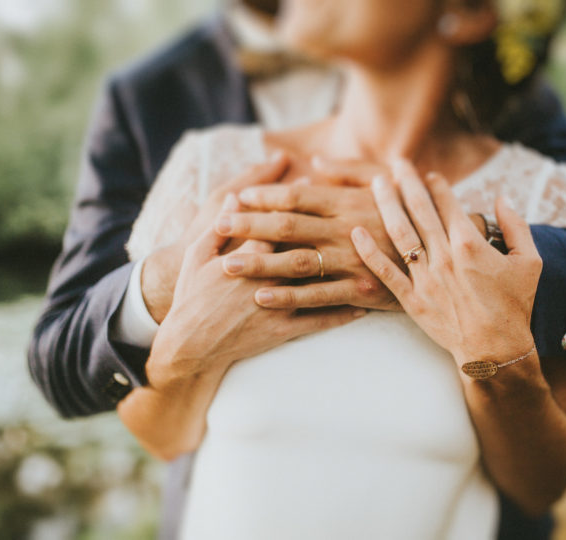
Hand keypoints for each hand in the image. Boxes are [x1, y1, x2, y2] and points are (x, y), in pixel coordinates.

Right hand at [146, 195, 364, 391]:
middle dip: (332, 227)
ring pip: (320, 282)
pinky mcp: (284, 329)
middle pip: (308, 246)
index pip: (280, 220)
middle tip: (356, 210)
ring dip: (348, 267)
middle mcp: (268, 277)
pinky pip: (321, 319)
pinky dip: (345, 312)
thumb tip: (234, 199)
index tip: (321, 184)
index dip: (301, 201)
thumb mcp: (196, 255)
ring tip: (373, 253)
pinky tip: (366, 304)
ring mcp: (279, 305)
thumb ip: (218, 227)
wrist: (191, 345)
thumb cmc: (191, 296)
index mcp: (247, 254)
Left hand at [215, 178, 401, 310]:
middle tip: (218, 225)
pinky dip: (291, 297)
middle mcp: (347, 229)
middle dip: (250, 225)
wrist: (455, 249)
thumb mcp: (389, 181)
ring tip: (227, 263)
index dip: (265, 195)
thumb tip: (314, 161)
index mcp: (350, 202)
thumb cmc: (417, 210)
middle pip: (289, 226)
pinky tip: (263, 297)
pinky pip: (321, 296)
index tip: (237, 196)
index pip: (299, 196)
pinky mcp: (364, 290)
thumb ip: (349, 170)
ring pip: (298, 261)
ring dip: (261, 262)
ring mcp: (355, 261)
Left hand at [350, 160, 541, 368]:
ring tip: (376, 183)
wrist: (497, 349)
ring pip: (400, 233)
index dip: (437, 185)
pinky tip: (355, 232)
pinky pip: (385, 272)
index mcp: (471, 244)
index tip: (428, 174)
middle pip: (420, 209)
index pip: (448, 204)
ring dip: (386, 204)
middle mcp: (444, 256)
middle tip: (397, 162)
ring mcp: (425, 278)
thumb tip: (502, 198)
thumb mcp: (531, 262)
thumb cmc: (516, 306)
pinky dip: (369, 252)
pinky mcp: (411, 300)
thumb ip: (517, 226)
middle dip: (407, 182)